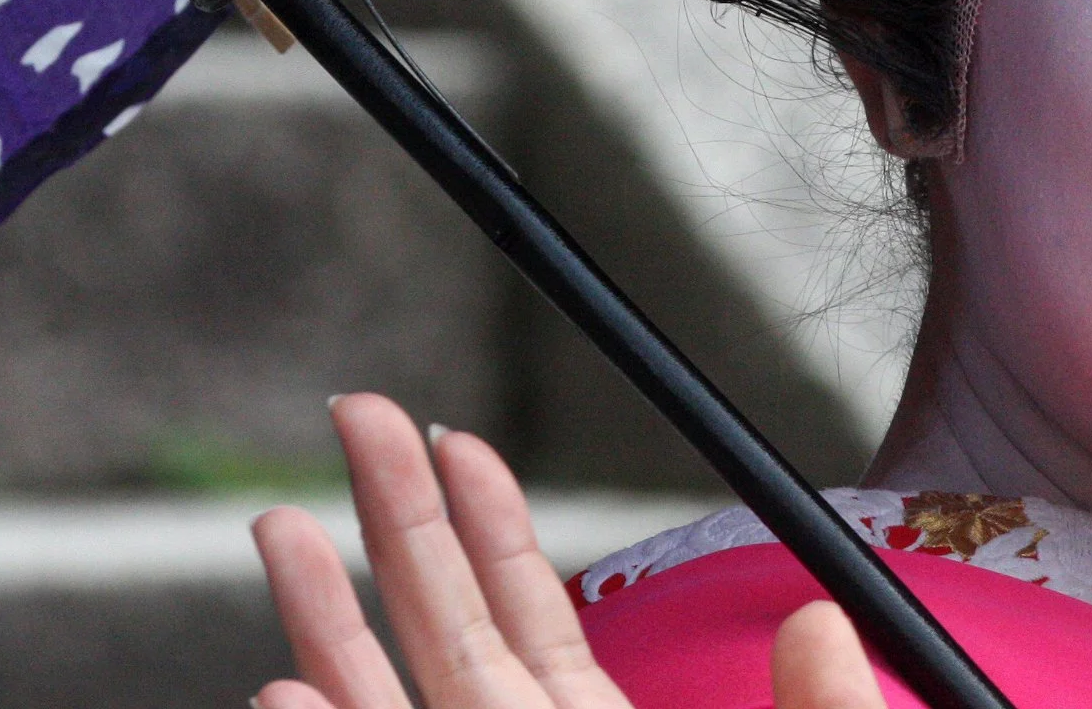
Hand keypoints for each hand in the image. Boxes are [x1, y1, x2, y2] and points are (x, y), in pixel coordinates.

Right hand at [252, 392, 883, 708]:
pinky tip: (278, 686)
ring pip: (386, 696)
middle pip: (442, 620)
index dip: (492, 518)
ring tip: (282, 523)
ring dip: (328, 611)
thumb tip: (813, 622)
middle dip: (396, 516)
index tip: (458, 438)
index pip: (531, 608)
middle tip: (358, 410)